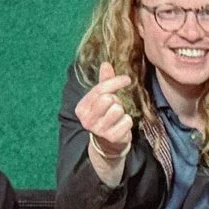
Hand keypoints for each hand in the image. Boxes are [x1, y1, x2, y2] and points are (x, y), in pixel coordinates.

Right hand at [76, 63, 137, 181]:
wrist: (108, 144)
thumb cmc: (105, 116)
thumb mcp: (102, 99)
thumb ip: (104, 82)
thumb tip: (106, 63)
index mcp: (81, 108)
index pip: (99, 89)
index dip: (115, 82)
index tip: (127, 79)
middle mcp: (86, 119)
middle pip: (108, 98)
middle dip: (116, 100)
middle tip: (116, 107)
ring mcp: (98, 129)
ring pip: (118, 109)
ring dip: (122, 112)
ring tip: (118, 117)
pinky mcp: (111, 137)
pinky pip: (126, 121)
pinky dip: (127, 122)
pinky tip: (121, 126)